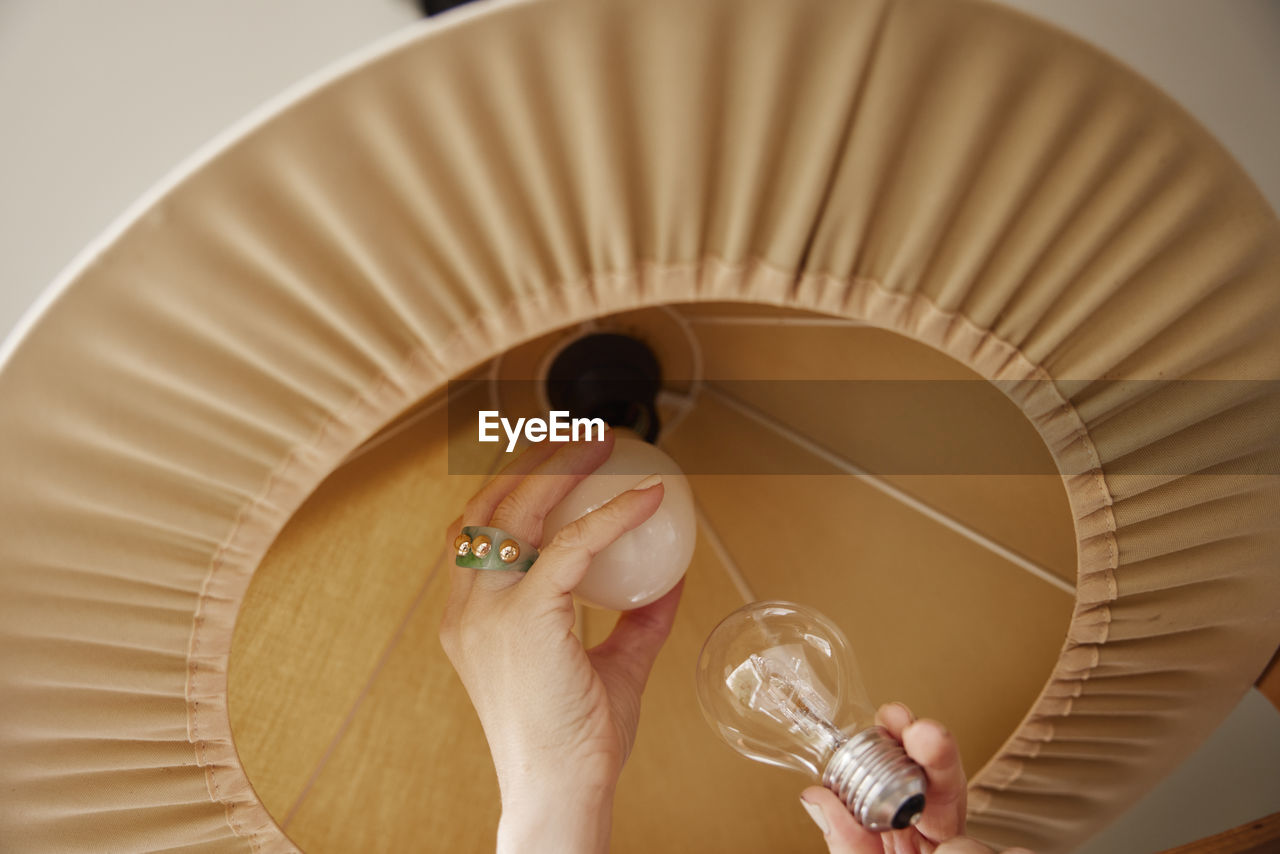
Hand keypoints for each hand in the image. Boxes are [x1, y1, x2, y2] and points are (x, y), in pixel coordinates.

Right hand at [439, 435, 683, 853]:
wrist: (560, 793)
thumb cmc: (577, 742)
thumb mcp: (610, 670)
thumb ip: (636, 623)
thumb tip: (670, 579)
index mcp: (471, 619)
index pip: (473, 532)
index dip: (508, 486)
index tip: (553, 460)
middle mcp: (468, 608)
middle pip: (486, 506)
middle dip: (529, 458)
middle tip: (582, 435)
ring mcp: (488, 612)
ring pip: (516, 510)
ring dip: (561, 467)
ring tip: (604, 442)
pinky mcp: (525, 618)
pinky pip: (573, 546)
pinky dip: (611, 516)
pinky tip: (647, 500)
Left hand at [799, 703, 1034, 853]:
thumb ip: (849, 842)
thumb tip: (814, 796)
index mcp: (911, 838)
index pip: (911, 779)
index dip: (905, 744)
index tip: (896, 717)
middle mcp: (948, 840)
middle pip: (950, 787)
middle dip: (939, 755)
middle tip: (925, 732)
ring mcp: (981, 847)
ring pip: (980, 833)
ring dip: (967, 849)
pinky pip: (1015, 852)